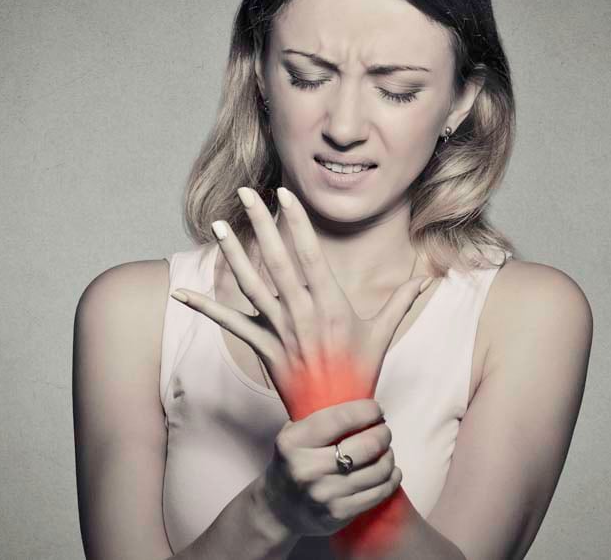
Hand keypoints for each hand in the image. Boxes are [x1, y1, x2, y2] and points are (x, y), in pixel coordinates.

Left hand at [171, 186, 430, 417]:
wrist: (336, 418)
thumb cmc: (360, 374)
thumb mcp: (382, 335)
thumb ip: (401, 301)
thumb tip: (428, 278)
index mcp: (332, 304)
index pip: (311, 254)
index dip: (296, 223)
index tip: (284, 195)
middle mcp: (303, 313)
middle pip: (277, 260)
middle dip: (261, 224)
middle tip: (247, 193)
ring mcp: (281, 331)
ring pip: (251, 285)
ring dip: (233, 254)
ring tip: (219, 225)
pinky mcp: (263, 349)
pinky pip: (230, 325)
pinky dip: (205, 308)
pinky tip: (182, 294)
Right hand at [260, 399, 402, 536]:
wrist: (278, 508)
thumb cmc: (293, 462)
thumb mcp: (294, 434)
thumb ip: (319, 417)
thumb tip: (359, 400)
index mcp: (294, 442)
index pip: (341, 418)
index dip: (367, 411)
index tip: (376, 410)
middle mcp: (308, 469)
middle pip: (367, 445)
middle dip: (383, 433)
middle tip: (383, 431)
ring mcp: (324, 494)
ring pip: (378, 470)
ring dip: (388, 456)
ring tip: (385, 450)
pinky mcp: (339, 514)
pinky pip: (378, 493)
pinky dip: (391, 479)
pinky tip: (390, 471)